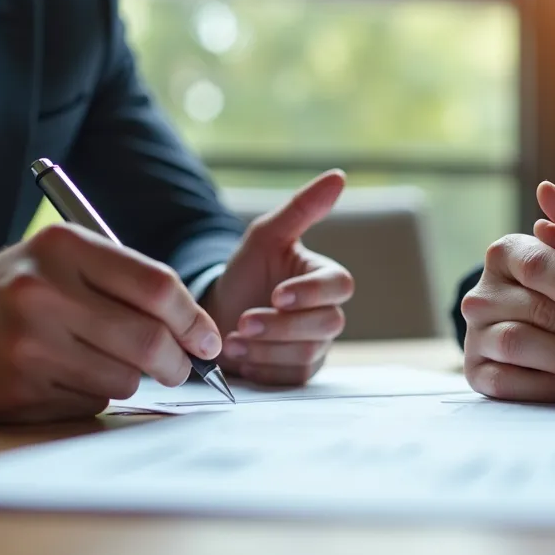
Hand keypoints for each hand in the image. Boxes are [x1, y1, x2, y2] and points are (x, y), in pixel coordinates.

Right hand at [0, 224, 221, 421]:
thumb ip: (119, 282)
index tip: (208, 340)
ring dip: (130, 379)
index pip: (157, 285)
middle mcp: (45, 291)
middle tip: (178, 367)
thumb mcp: (52, 260)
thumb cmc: (0, 295)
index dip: (194, 319)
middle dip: (176, 362)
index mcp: (61, 247)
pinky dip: (92, 394)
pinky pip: (90, 401)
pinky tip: (59, 378)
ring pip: (125, 377)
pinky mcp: (19, 389)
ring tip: (96, 362)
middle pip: (149, 339)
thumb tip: (194, 328)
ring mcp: (30, 343)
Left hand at [202, 170, 354, 385]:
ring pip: (308, 353)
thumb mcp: (265, 236)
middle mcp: (327, 314)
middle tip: (244, 322)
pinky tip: (240, 359)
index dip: (312, 292)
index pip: (340, 286)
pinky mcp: (298, 374)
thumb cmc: (246, 272)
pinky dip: (264, 370)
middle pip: (328, 324)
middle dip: (284, 325)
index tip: (278, 294)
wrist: (214, 313)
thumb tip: (339, 175)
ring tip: (233, 341)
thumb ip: (301, 208)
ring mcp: (315, 347)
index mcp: (324, 278)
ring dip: (268, 348)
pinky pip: (291, 379)